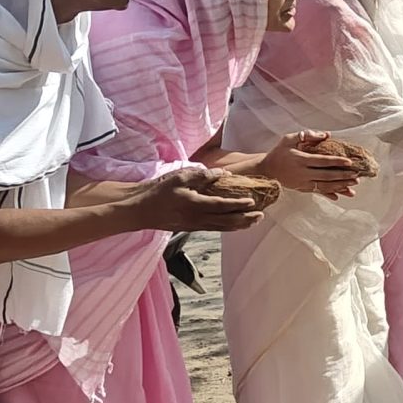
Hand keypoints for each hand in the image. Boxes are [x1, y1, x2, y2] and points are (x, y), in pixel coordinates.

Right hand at [144, 169, 266, 234]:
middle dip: (246, 219)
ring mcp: (195, 226)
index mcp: (195, 205)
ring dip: (239, 225)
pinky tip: (235, 224)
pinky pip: (214, 228)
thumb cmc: (158, 191)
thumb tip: (223, 174)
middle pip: (227, 222)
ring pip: (222, 228)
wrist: (140, 210)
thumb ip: (202, 175)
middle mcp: (197, 218)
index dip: (239, 205)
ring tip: (253, 221)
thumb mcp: (179, 177)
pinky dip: (228, 227)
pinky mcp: (191, 228)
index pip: (222, 206)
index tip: (253, 202)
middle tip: (261, 216)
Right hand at [260, 133, 366, 197]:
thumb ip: (307, 135)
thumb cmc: (279, 152)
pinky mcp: (302, 189)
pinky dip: (329, 193)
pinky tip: (339, 195)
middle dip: (343, 176)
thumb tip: (326, 135)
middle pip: (326, 176)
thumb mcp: (289, 139)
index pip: (322, 161)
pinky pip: (318, 192)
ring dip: (340, 186)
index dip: (337, 162)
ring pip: (324, 186)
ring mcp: (303, 183)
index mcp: (301, 160)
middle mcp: (303, 173)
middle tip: (357, 175)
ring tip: (353, 185)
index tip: (350, 162)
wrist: (266, 170)